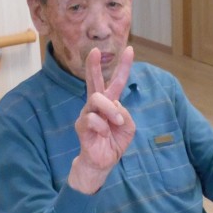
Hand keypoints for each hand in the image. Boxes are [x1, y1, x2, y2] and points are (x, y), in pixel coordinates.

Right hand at [68, 47, 135, 193]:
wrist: (103, 162)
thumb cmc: (114, 142)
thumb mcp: (128, 127)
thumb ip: (125, 113)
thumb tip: (114, 105)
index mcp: (110, 103)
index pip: (116, 81)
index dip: (124, 66)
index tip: (131, 50)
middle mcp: (97, 105)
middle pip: (94, 81)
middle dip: (93, 65)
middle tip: (95, 51)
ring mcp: (87, 113)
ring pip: (97, 99)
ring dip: (111, 110)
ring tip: (117, 122)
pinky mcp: (81, 125)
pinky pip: (93, 119)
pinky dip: (103, 126)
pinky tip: (104, 134)